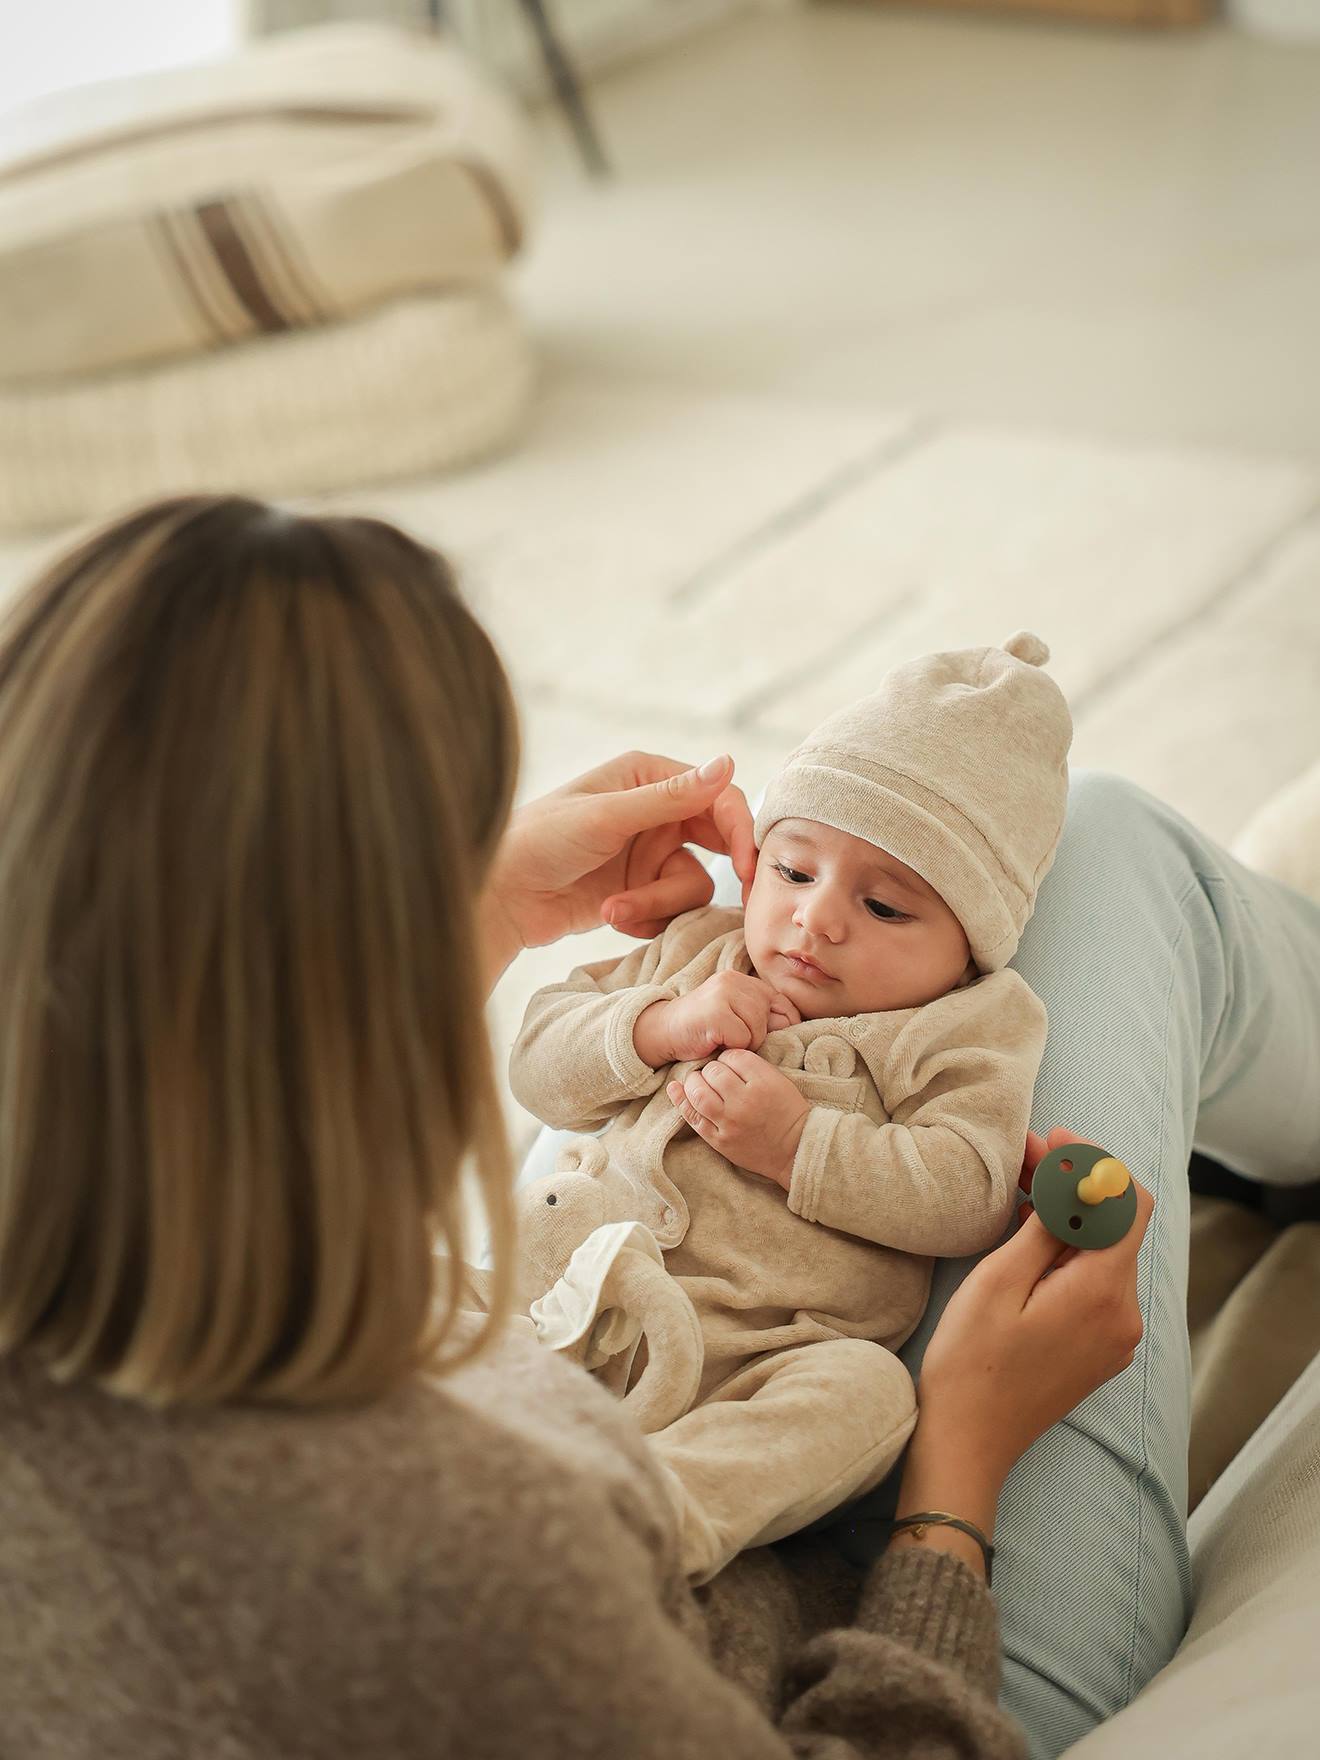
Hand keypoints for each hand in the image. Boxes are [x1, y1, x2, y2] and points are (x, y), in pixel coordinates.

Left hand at [480, 752, 757, 979]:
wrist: (499, 897)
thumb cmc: (539, 841)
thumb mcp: (606, 817)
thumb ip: (670, 797)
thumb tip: (728, 761)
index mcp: (648, 776)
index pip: (718, 797)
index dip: (739, 831)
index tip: (746, 869)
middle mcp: (655, 812)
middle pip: (716, 843)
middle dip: (713, 874)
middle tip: (735, 898)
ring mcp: (648, 854)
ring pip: (692, 885)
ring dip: (657, 904)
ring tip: (615, 911)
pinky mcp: (639, 891)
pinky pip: (671, 910)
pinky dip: (647, 919)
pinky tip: (612, 917)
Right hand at [643, 971, 800, 1064]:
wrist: (662, 1032)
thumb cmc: (702, 1029)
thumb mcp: (734, 1015)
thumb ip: (760, 1014)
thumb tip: (794, 1023)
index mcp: (741, 979)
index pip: (782, 1001)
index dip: (782, 1024)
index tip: (766, 1037)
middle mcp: (733, 980)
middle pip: (771, 1015)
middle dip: (759, 1035)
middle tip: (735, 1039)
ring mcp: (723, 994)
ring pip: (759, 1027)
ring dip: (746, 1043)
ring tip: (725, 1040)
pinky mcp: (716, 1012)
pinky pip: (743, 1038)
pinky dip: (732, 1048)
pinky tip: (715, 1043)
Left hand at [666, 1048, 810, 1187]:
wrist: (794, 1150)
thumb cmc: (788, 1111)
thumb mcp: (779, 1081)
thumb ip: (753, 1066)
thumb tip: (723, 1055)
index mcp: (763, 1082)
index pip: (733, 1056)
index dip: (728, 1057)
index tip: (730, 1063)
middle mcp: (744, 1101)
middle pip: (713, 1072)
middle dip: (711, 1068)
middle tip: (716, 1074)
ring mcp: (729, 1122)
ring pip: (698, 1092)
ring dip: (695, 1082)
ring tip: (699, 1082)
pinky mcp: (719, 1140)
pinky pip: (693, 1117)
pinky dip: (681, 1100)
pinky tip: (675, 1088)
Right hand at [915, 1127, 1154, 1484]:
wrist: (968, 1443)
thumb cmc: (970, 1364)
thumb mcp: (998, 1282)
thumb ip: (1046, 1228)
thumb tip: (1076, 1181)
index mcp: (1102, 1293)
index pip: (1128, 1203)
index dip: (1095, 1163)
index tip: (1053, 1140)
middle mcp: (1124, 1314)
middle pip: (1117, 1224)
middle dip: (1078, 1182)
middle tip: (1026, 1153)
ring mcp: (1117, 1335)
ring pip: (1105, 1251)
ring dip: (1071, 1214)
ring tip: (1022, 1185)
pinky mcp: (1101, 1347)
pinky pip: (1097, 1282)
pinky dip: (1070, 1249)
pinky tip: (1031, 1233)